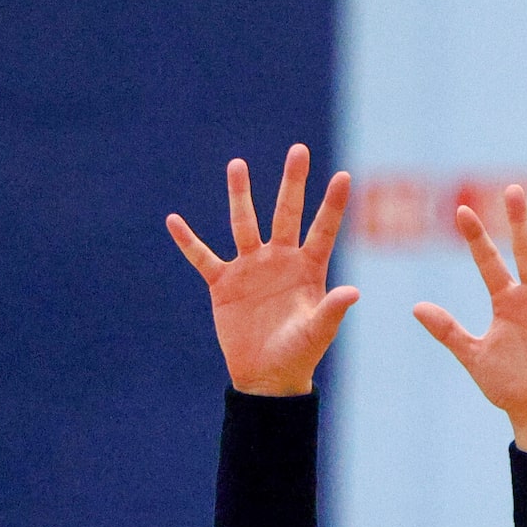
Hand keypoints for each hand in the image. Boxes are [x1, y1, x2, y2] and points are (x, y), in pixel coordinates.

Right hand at [166, 147, 359, 396]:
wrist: (266, 376)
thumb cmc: (299, 354)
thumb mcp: (317, 333)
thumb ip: (332, 311)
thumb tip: (353, 292)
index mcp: (308, 269)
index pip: (322, 230)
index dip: (332, 205)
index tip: (342, 175)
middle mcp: (280, 261)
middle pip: (286, 214)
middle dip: (292, 183)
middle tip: (299, 150)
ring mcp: (250, 268)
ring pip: (244, 224)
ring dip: (240, 196)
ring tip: (237, 165)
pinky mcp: (224, 283)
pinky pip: (203, 258)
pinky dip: (188, 241)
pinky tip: (173, 221)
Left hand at [414, 187, 526, 454]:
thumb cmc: (508, 387)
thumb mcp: (475, 357)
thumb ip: (448, 331)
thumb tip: (415, 306)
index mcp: (505, 302)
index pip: (488, 262)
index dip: (475, 238)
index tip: (461, 211)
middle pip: (525, 253)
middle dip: (519, 223)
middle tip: (513, 190)